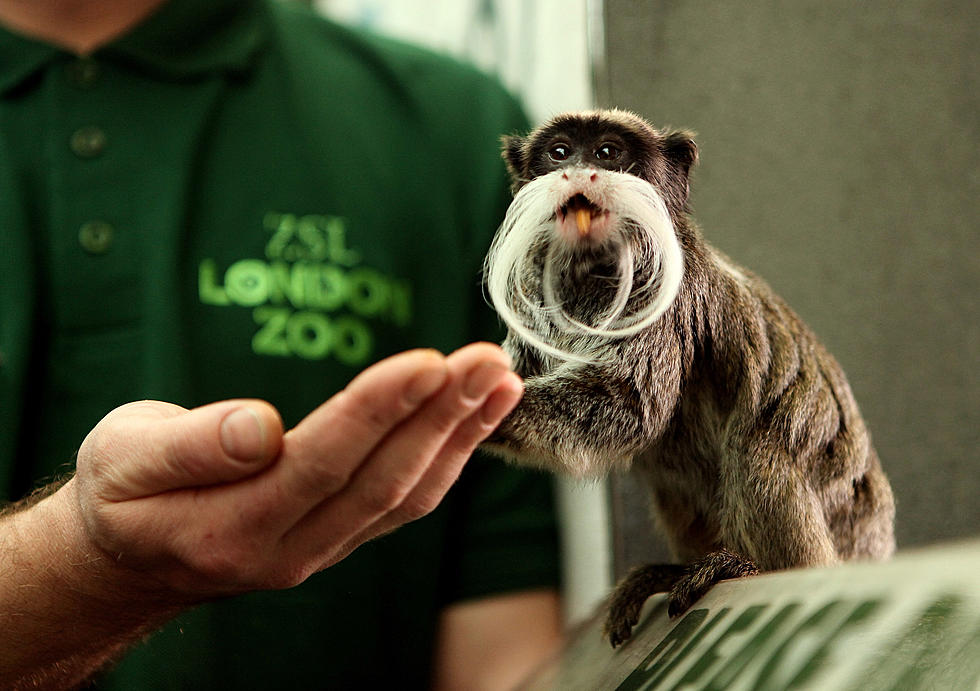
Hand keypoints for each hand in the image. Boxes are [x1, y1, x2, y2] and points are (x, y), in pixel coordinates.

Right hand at [68, 342, 522, 599]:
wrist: (131, 559)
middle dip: (439, 417)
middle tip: (485, 361)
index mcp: (231, 526)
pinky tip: (476, 417)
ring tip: (499, 381)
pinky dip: (449, 457)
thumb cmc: (123, 495)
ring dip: (458, 435)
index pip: (320, 463)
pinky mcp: (342, 536)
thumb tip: (260, 426)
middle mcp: (290, 549)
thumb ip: (191, 447)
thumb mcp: (123, 459)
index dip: (376, 413)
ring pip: (407, 495)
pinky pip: (407, 500)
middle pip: (381, 481)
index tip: (427, 364)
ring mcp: (323, 549)